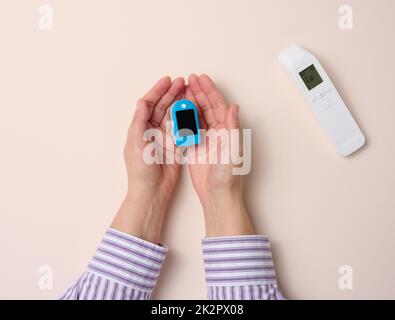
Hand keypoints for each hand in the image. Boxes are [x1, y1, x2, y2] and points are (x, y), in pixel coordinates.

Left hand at [111, 76, 184, 243]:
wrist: (152, 190)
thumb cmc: (141, 170)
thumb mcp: (137, 142)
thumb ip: (140, 121)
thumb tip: (141, 101)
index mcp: (139, 128)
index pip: (148, 104)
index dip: (157, 91)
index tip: (167, 81)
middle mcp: (151, 131)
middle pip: (161, 107)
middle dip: (170, 93)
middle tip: (181, 82)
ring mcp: (164, 138)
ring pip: (172, 115)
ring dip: (179, 103)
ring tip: (187, 91)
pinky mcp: (175, 146)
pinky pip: (181, 128)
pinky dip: (186, 118)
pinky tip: (191, 109)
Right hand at [185, 74, 254, 236]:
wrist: (217, 196)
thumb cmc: (228, 177)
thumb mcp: (232, 150)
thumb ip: (232, 128)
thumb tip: (234, 107)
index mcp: (228, 131)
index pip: (218, 106)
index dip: (210, 91)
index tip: (201, 79)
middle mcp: (219, 133)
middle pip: (208, 107)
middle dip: (199, 92)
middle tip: (190, 80)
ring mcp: (207, 140)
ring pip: (198, 116)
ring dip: (191, 103)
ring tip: (183, 90)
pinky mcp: (197, 148)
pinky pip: (190, 129)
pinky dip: (184, 119)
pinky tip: (178, 110)